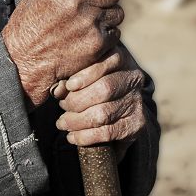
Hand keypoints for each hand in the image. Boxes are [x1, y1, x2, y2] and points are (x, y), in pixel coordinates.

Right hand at [2, 0, 123, 108]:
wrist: (23, 61)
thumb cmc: (30, 21)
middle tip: (93, 4)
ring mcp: (88, 21)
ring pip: (117, 11)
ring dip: (107, 17)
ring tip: (88, 23)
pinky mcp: (97, 42)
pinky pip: (115, 32)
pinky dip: (105, 36)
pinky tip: (88, 38)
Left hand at [51, 45, 146, 160]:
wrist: (116, 108)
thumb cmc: (90, 85)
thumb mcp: (82, 75)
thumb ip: (71, 79)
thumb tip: (58, 90)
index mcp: (119, 59)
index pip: (104, 64)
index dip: (85, 75)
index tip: (69, 85)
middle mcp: (132, 78)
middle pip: (104, 89)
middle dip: (77, 101)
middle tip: (62, 107)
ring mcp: (136, 102)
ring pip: (103, 113)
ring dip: (77, 121)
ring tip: (62, 123)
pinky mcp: (137, 124)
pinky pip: (107, 132)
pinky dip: (85, 136)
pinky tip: (72, 136)